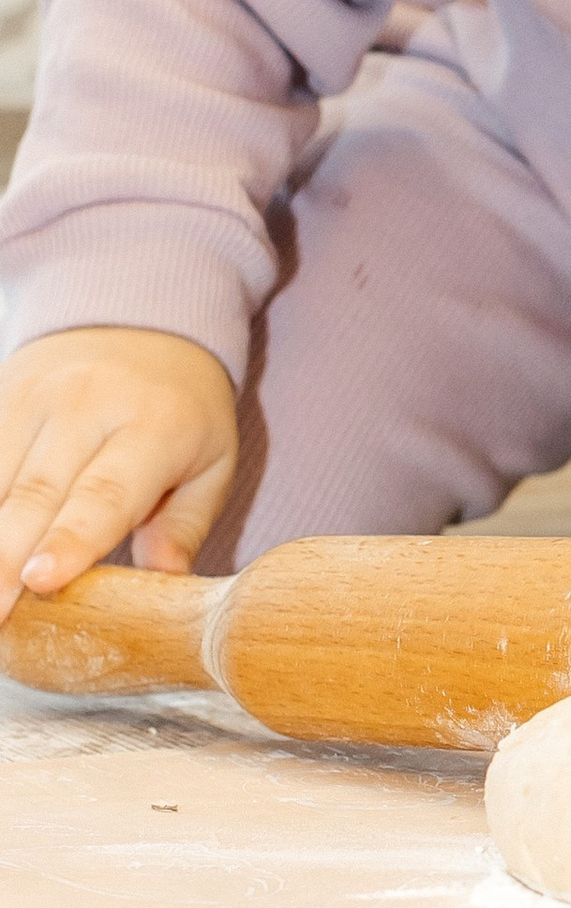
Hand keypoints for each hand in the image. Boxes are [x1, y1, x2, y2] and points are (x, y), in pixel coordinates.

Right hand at [0, 328, 238, 612]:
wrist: (140, 321)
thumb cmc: (183, 409)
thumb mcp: (212, 460)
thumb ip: (185, 526)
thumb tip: (163, 587)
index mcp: (154, 426)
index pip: (107, 492)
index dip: (72, 539)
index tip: (40, 581)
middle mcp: (87, 406)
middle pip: (36, 492)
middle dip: (6, 558)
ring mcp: (34, 397)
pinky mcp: (0, 396)